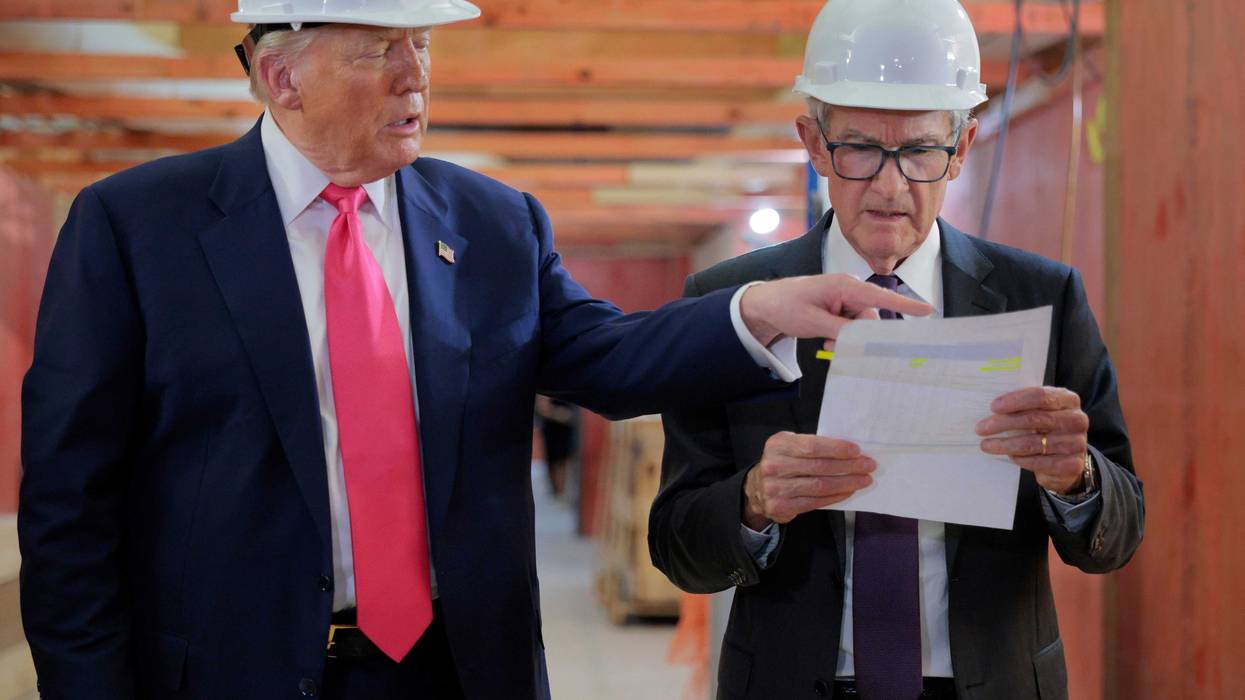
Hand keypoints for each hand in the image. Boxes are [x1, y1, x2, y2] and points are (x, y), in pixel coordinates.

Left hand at [739, 273, 933, 347]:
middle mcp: (849, 290)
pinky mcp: (840, 310)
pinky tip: (825, 339)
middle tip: (833, 345)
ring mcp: (845, 300)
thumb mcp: (813, 321)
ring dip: (846, 338)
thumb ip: (841, 331)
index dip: (905, 305)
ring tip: (824, 341)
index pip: (879, 297)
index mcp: (844, 286)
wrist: (766, 305)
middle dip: (859, 336)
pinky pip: (852, 328)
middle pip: (871, 318)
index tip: (927, 311)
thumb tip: (862, 340)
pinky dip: (842, 337)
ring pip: (862, 326)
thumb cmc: (786, 305)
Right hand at [742, 432, 875, 529]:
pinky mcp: (781, 507)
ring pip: (819, 486)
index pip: (812, 446)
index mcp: (778, 445)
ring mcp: (776, 488)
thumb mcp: (789, 446)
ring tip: (864, 480)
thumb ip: (811, 446)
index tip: (857, 451)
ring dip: (846, 483)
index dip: (836, 449)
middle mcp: (774, 466)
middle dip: (848, 466)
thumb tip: (848, 451)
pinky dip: (835, 497)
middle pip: (818, 467)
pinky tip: (848, 491)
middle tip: (868, 466)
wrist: (756, 489)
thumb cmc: (782, 463)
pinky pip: (815, 502)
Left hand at [976, 386, 1089, 494]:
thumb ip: (1024, 406)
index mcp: (1068, 400)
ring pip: (1032, 443)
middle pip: (1033, 419)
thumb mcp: (1041, 412)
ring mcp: (1077, 443)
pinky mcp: (1072, 465)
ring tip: (986, 445)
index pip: (1040, 396)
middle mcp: (1076, 420)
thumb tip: (992, 407)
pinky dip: (1020, 459)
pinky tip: (1009, 456)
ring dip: (1004, 444)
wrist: (1068, 459)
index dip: (1015, 401)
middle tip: (981, 428)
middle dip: (1002, 423)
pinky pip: (1038, 462)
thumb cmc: (1047, 429)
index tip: (993, 407)